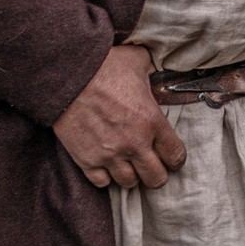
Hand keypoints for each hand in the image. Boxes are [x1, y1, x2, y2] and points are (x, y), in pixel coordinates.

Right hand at [52, 45, 185, 189]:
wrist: (68, 77)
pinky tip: (107, 165)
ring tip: (129, 164)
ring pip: (129, 183)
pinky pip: (102, 183)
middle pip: (156, 178)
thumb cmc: (105, 66)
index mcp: (152, 121)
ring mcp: (109, 155)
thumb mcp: (139, 62)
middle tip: (152, 165)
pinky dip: (106, 177)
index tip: (172, 156)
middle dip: (157, 173)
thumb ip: (152, 70)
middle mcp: (134, 143)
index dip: (176, 158)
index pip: (176, 155)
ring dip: (131, 175)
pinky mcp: (86, 160)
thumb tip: (158, 66)